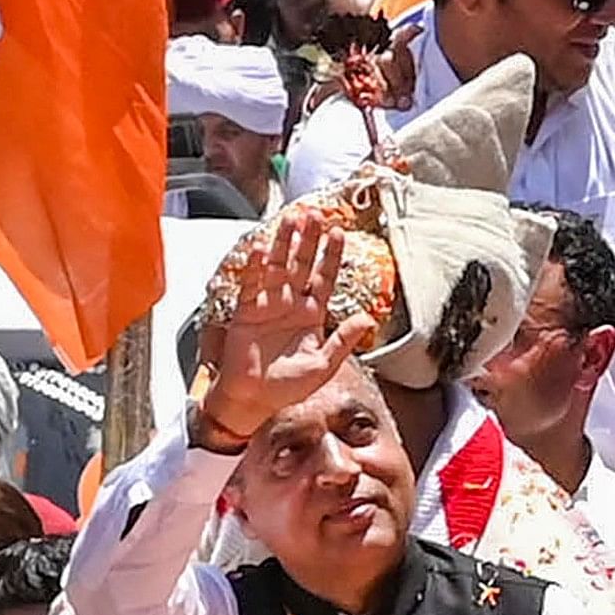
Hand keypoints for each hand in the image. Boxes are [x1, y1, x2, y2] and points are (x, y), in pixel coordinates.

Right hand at [196, 207, 375, 445]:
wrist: (253, 401)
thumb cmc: (288, 387)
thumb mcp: (323, 366)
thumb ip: (344, 341)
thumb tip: (368, 319)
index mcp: (312, 315)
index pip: (324, 278)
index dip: (331, 256)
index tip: (339, 232)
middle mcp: (291, 304)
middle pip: (301, 264)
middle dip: (308, 240)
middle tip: (314, 214)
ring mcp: (268, 305)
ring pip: (278, 268)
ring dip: (284, 244)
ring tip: (291, 220)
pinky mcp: (246, 312)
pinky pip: (252, 285)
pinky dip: (256, 267)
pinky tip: (262, 249)